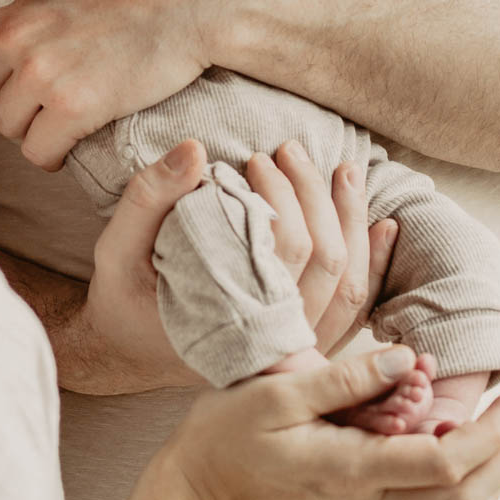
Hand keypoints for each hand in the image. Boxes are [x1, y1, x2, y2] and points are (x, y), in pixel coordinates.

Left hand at [0, 0, 224, 168]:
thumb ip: (38, 2)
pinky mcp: (70, 106)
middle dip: (22, 93)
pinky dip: (52, 155)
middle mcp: (16, 33)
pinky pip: (38, 151)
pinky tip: (73, 146)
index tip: (40, 65)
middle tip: (59, 96)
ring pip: (8, 123)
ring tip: (66, 122)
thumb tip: (24, 38)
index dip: (10, 58)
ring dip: (34, 126)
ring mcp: (40, 71)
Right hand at [54, 139, 396, 394]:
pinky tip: (382, 226)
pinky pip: (350, 310)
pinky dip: (371, 266)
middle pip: (325, 266)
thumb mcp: (116, 247)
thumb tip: (194, 149)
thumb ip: (149, 198)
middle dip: (318, 198)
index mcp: (226, 323)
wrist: (123, 349)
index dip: (284, 197)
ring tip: (344, 172)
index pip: (283, 254)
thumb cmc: (120, 297)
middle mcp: (267, 345)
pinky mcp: (298, 342)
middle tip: (291, 152)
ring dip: (352, 224)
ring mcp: (288, 349)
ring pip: (347, 289)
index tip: (259, 158)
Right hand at [162, 350, 499, 499]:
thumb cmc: (230, 430)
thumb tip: (408, 361)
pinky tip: (465, 454)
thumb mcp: (280, 391)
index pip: (444, 461)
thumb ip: (346, 379)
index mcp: (352, 467)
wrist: (200, 485)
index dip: (489, 433)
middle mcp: (367, 498)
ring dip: (492, 479)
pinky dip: (464, 492)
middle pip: (464, 497)